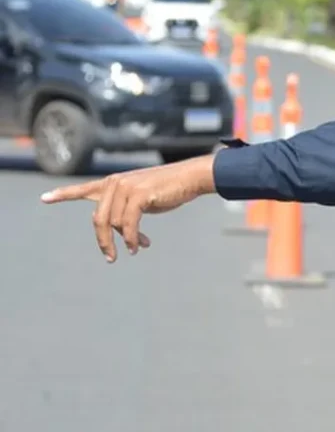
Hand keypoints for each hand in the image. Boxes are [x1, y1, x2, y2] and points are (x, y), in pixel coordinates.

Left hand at [41, 155, 217, 261]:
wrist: (190, 177)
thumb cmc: (169, 189)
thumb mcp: (143, 200)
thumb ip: (125, 211)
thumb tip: (119, 236)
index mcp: (114, 182)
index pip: (84, 189)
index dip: (63, 194)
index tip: (44, 198)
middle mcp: (115, 183)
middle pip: (99, 220)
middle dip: (104, 242)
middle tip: (112, 258)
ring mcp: (126, 187)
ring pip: (114, 224)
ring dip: (126, 241)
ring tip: (137, 247)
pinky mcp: (139, 194)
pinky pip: (128, 224)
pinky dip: (132, 238)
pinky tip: (138, 245)